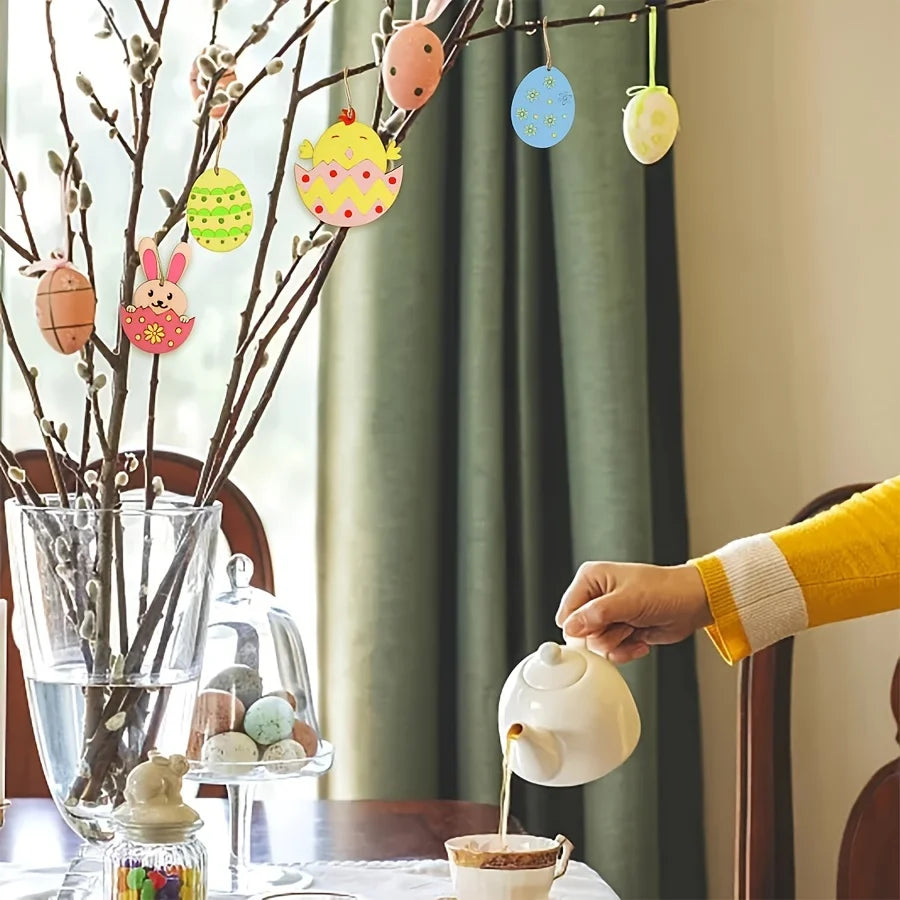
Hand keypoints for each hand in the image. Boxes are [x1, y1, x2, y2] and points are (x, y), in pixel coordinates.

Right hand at [555, 562, 712, 662]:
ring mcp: (608, 616)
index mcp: (590, 579)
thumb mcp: (628, 600)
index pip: (568, 612)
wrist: (692, 603)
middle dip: (603, 636)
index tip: (597, 631)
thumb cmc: (665, 590)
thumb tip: (570, 627)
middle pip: (580, 633)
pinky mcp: (620, 631)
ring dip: (618, 644)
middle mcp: (596, 597)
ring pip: (596, 645)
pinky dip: (626, 651)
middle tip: (623, 625)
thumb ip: (596, 614)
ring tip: (634, 628)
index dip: (580, 627)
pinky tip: (640, 639)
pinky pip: (612, 652)